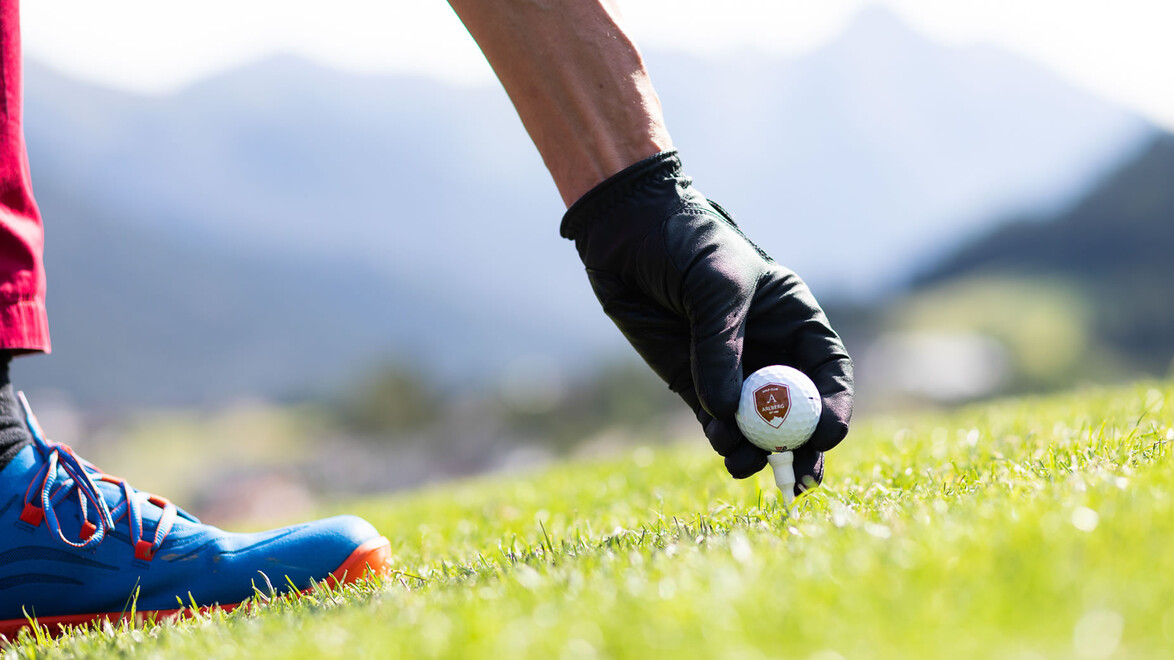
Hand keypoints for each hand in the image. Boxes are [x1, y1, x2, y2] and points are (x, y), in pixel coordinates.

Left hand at [561, 152, 852, 480]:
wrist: (626, 233)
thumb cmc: (684, 241)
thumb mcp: (714, 283)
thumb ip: (722, 346)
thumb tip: (727, 411)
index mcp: (793, 317)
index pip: (827, 371)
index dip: (833, 406)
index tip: (825, 435)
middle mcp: (769, 349)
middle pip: (798, 410)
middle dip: (801, 446)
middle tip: (800, 479)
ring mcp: (731, 371)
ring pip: (757, 425)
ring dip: (757, 450)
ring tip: (744, 461)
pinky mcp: (693, 384)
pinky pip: (717, 423)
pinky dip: (723, 440)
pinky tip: (722, 445)